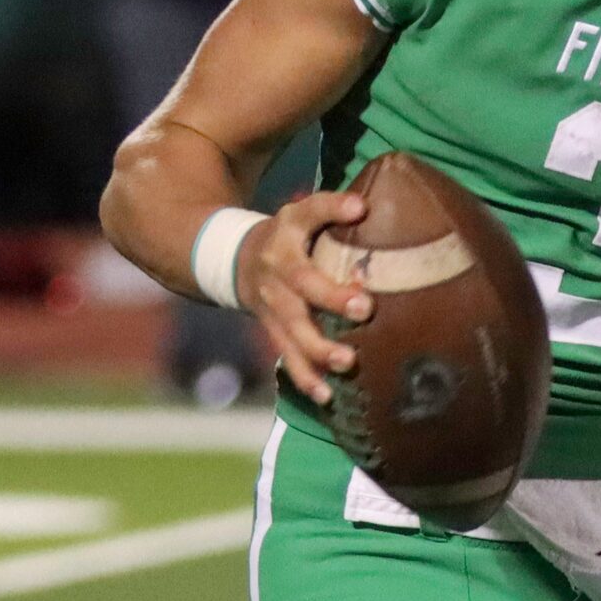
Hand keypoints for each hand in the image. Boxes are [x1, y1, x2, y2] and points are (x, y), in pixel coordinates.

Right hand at [236, 190, 372, 404]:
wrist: (235, 261)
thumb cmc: (289, 236)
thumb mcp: (303, 214)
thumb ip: (331, 208)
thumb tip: (365, 204)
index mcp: (288, 233)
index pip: (309, 214)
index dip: (331, 209)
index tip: (358, 207)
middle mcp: (277, 270)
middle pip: (302, 284)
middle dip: (332, 298)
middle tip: (364, 308)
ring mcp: (272, 304)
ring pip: (292, 329)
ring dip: (318, 348)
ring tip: (347, 362)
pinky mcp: (272, 329)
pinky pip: (287, 355)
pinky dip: (305, 377)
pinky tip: (326, 396)